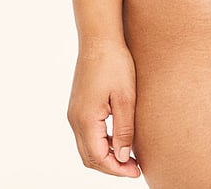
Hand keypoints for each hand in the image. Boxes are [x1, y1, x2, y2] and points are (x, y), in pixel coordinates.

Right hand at [67, 39, 140, 177]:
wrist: (99, 38)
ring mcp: (74, 113)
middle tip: (134, 167)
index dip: (117, 169)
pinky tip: (119, 138)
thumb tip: (124, 157)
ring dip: (106, 155)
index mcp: (85, 120)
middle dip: (111, 166)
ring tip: (129, 155)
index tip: (136, 171)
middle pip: (90, 157)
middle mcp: (75, 120)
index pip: (99, 158)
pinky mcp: (78, 106)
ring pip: (87, 147)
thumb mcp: (126, 97)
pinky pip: (87, 134)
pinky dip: (102, 142)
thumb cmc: (115, 63)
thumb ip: (124, 129)